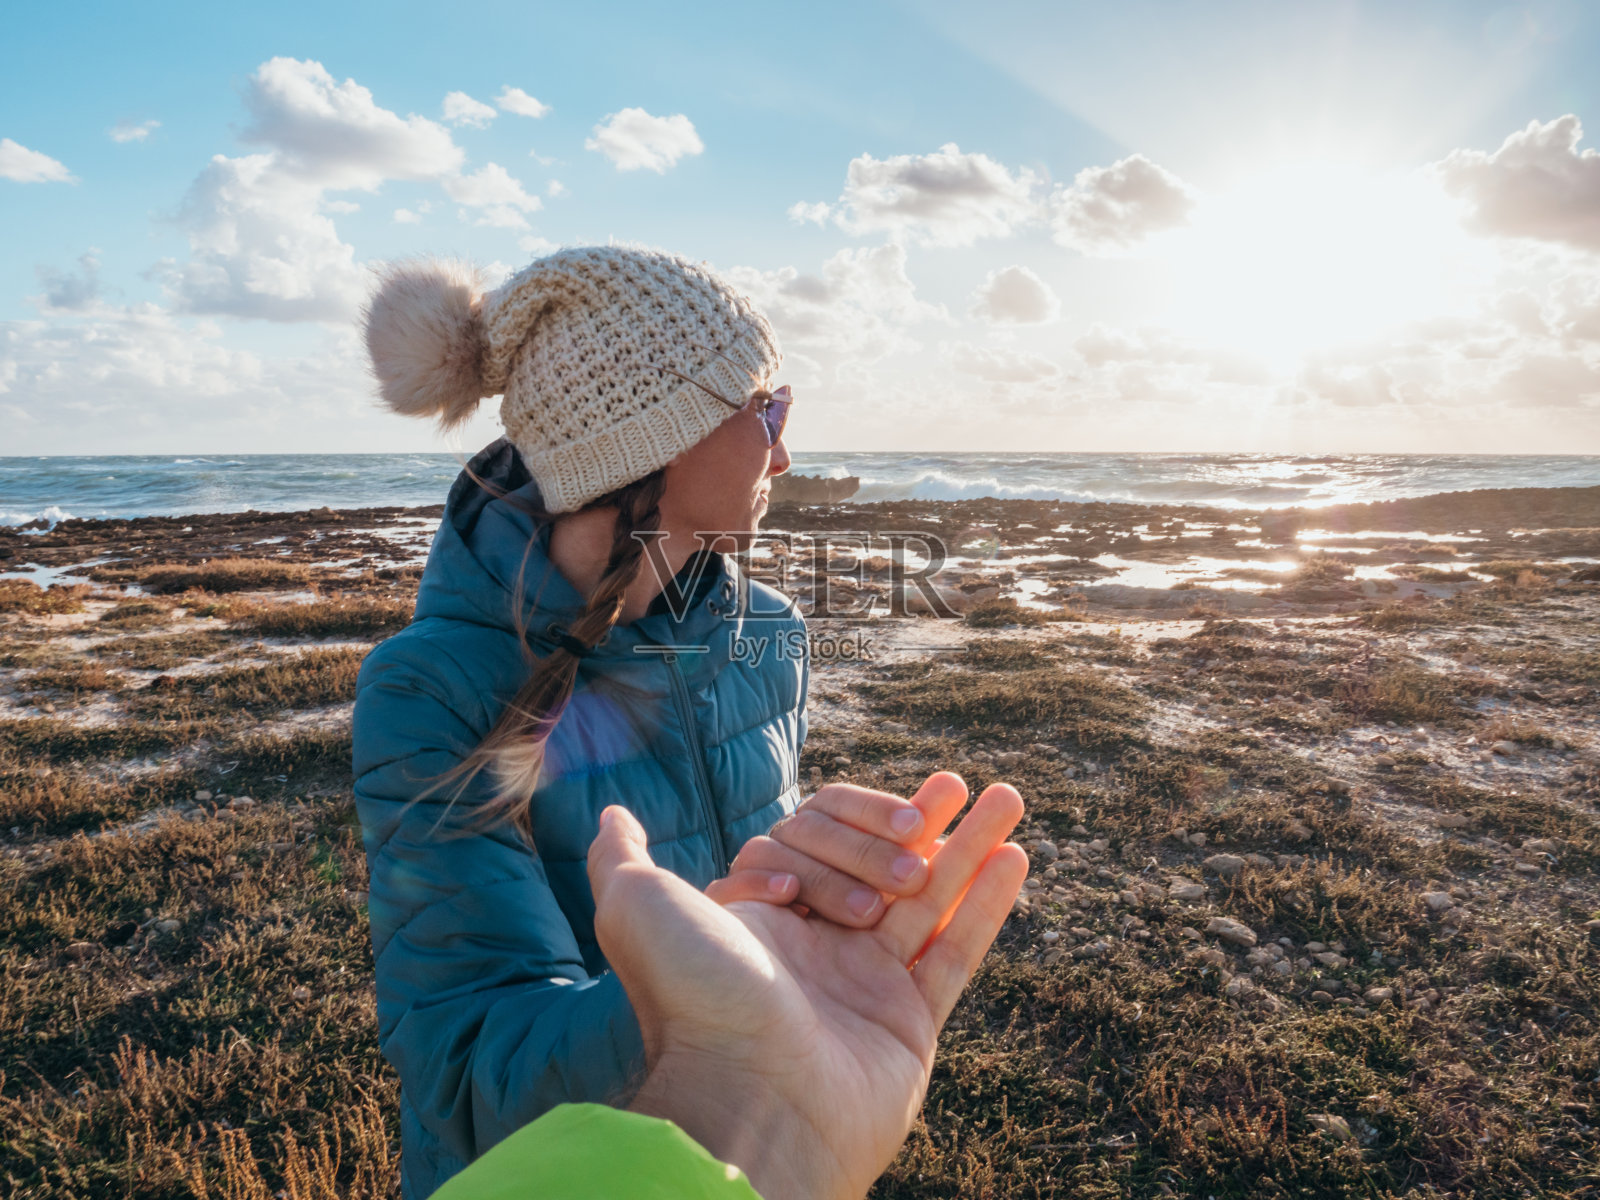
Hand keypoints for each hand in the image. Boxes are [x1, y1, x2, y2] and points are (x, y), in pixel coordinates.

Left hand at [589, 781, 1028, 1199]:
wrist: (750, 1096)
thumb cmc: (694, 997)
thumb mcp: (636, 907)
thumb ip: (623, 857)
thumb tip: (611, 814)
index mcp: (761, 920)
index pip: (813, 842)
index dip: (836, 831)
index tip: (825, 864)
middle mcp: (814, 949)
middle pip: (878, 864)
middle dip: (915, 822)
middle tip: (951, 788)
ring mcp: (865, 986)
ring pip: (930, 900)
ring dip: (969, 843)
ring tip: (1008, 794)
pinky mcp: (910, 1023)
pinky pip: (957, 954)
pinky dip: (988, 904)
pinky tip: (1014, 853)